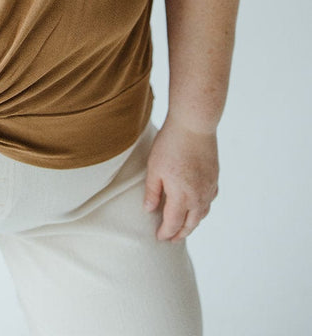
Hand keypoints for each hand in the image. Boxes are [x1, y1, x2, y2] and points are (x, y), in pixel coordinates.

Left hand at [143, 115, 218, 241]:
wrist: (194, 125)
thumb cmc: (170, 144)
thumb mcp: (154, 168)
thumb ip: (152, 191)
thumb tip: (149, 211)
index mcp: (181, 196)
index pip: (173, 223)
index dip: (166, 233)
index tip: (159, 238)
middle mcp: (198, 197)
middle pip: (190, 224)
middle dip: (180, 233)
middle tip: (172, 239)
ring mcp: (209, 187)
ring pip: (202, 214)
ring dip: (193, 223)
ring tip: (184, 227)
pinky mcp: (214, 177)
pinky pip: (210, 200)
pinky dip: (203, 209)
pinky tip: (198, 206)